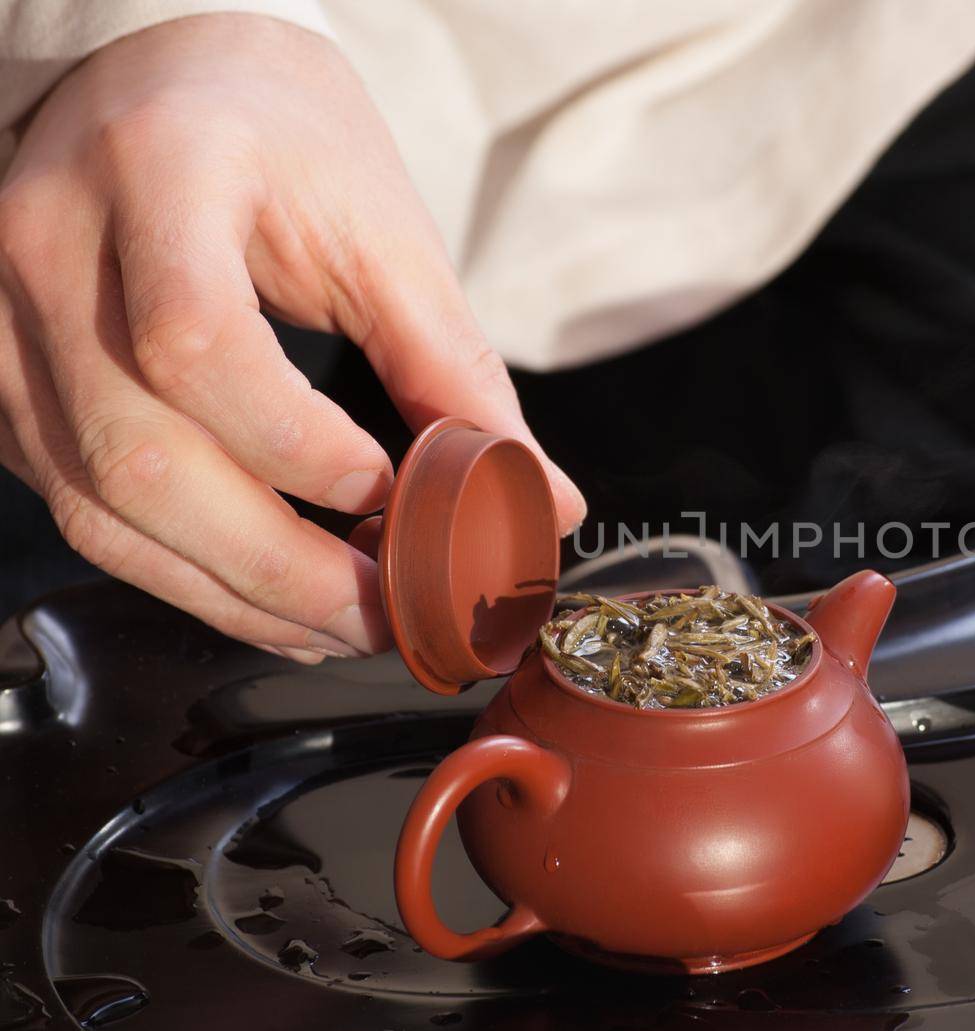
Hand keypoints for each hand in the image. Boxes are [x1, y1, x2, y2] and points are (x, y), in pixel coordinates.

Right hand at [0, 14, 584, 662]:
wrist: (167, 82)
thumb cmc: (283, 140)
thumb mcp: (383, 231)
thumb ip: (454, 371)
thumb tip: (538, 500)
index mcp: (155, 175)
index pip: (196, 342)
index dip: (300, 449)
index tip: (397, 499)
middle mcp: (48, 249)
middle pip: (140, 458)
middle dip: (281, 567)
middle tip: (390, 611)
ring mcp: (9, 326)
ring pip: (103, 510)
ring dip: (237, 596)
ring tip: (348, 622)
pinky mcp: (13, 388)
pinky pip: (88, 514)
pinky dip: (189, 577)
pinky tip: (274, 600)